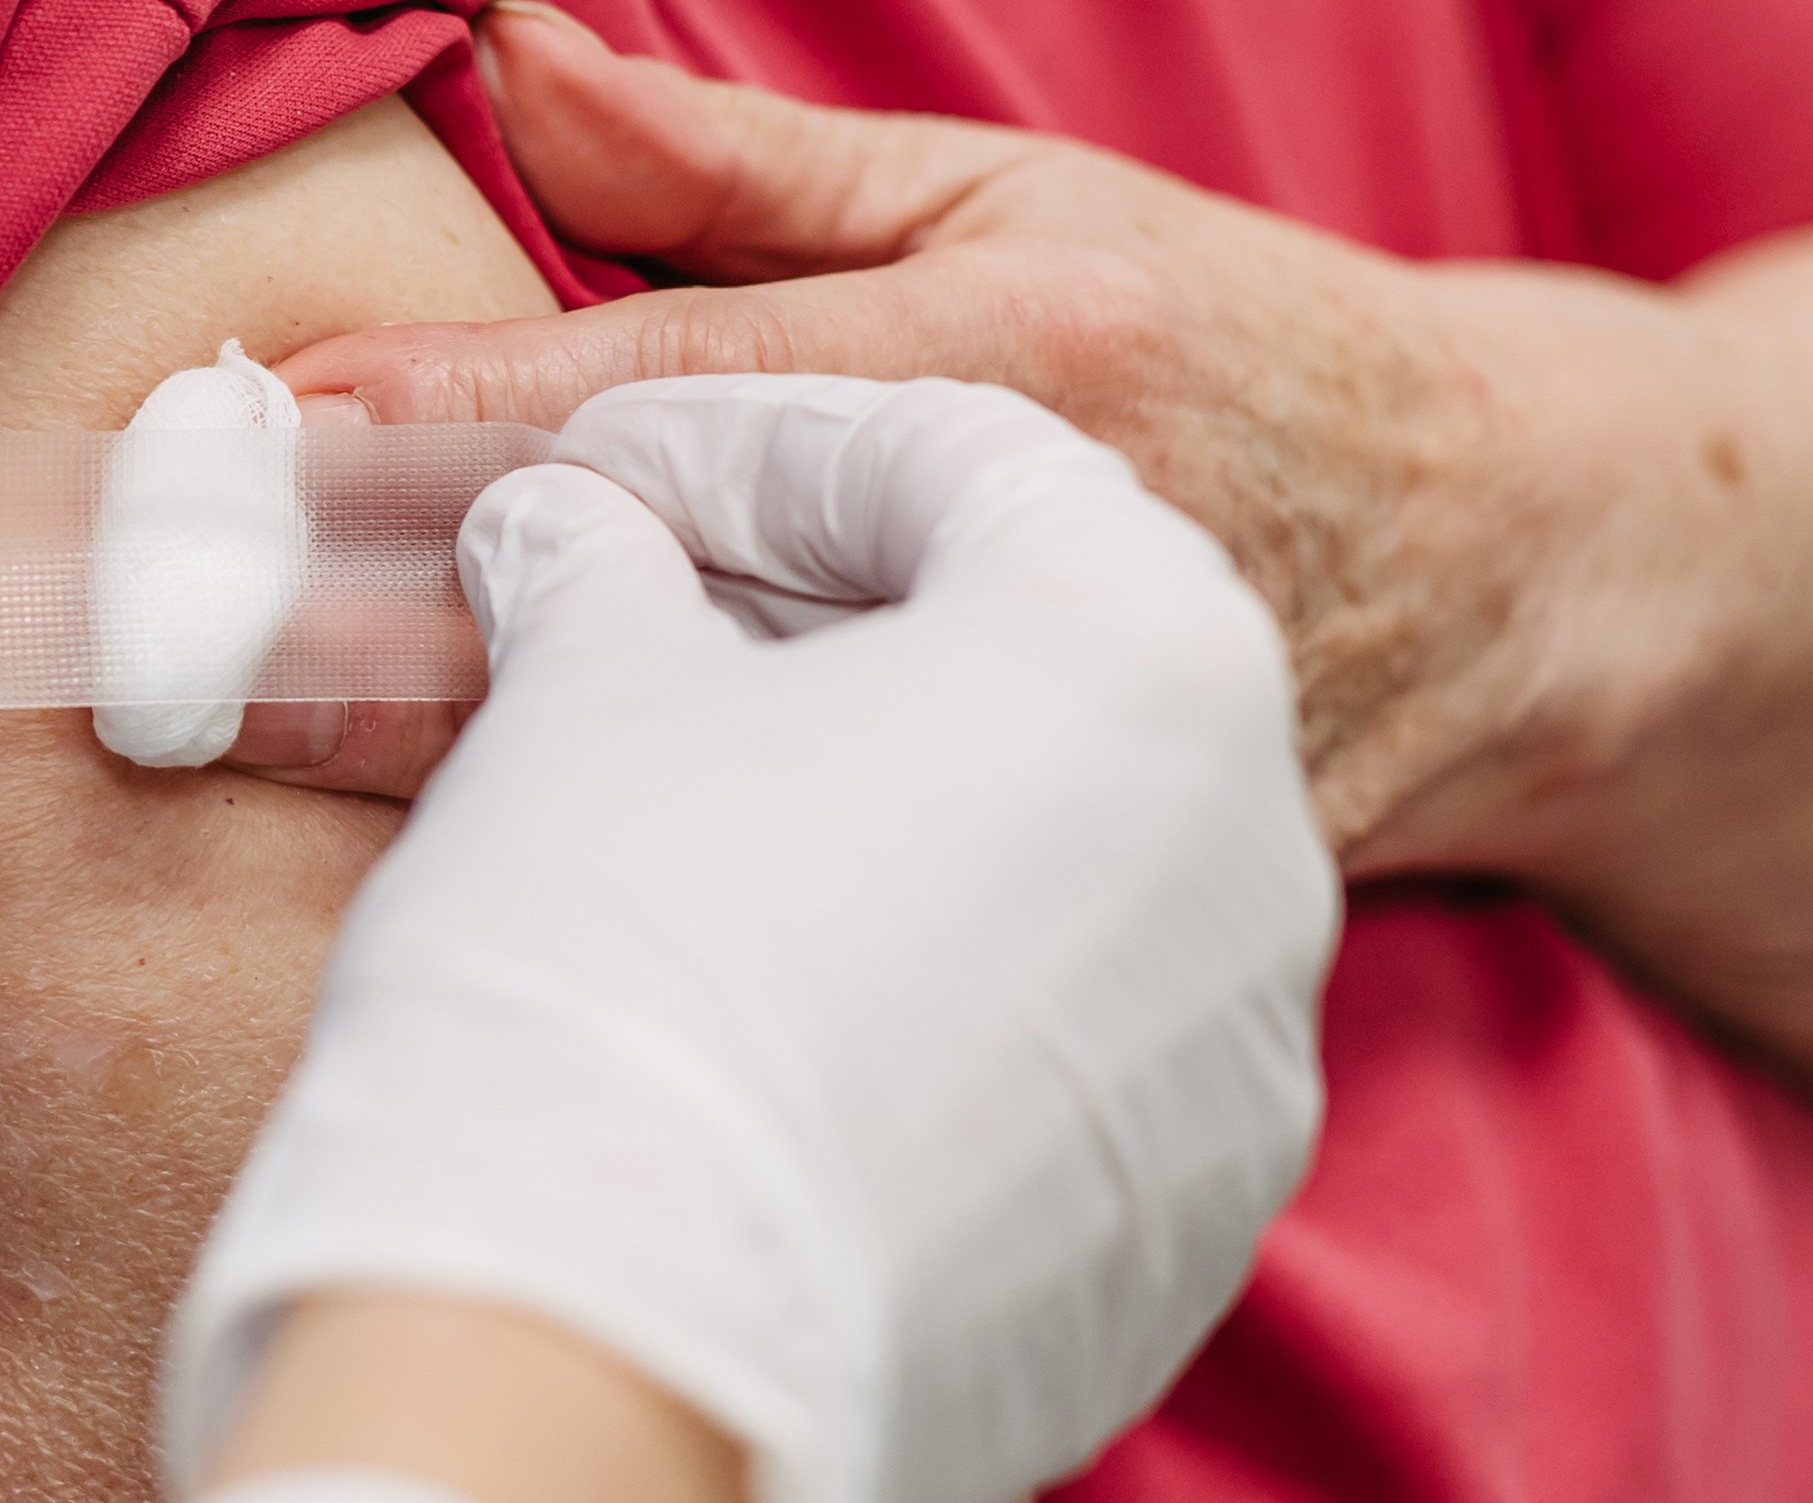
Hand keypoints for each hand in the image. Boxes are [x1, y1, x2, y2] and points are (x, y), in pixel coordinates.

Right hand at [170, 375, 1336, 1502]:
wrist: (602, 1362)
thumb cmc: (610, 968)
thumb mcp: (581, 690)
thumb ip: (594, 571)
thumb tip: (564, 538)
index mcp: (1138, 638)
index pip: (947, 457)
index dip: (744, 451)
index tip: (604, 475)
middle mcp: (1248, 835)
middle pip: (1033, 655)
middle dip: (834, 629)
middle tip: (645, 627)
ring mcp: (1235, 1052)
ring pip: (1057, 861)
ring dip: (891, 817)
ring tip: (693, 835)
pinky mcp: (1177, 1225)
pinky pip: (1058, 1050)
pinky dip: (932, 998)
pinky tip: (766, 1013)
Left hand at [283, 3, 1812, 1111]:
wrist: (1523, 577)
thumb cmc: (1230, 351)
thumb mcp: (1012, 192)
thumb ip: (740, 155)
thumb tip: (500, 52)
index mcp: (1014, 368)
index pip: (674, 397)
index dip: (447, 422)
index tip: (259, 433)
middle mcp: (1023, 565)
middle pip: (652, 604)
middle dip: (387, 621)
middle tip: (161, 632)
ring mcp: (1044, 745)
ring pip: (710, 765)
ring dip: (461, 763)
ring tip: (235, 739)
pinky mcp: (1065, 883)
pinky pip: (803, 878)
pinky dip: (626, 872)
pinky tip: (453, 873)